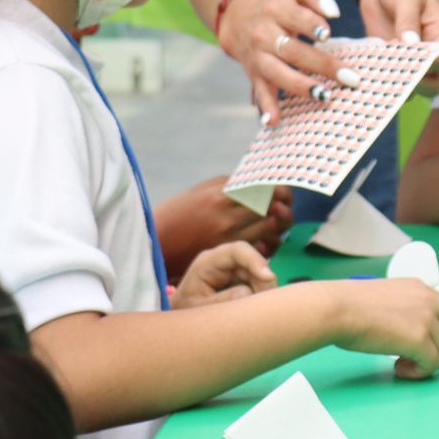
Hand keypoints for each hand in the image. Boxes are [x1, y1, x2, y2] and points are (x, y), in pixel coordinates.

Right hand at [154, 176, 293, 276]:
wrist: (156, 246)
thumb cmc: (177, 215)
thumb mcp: (201, 191)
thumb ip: (230, 186)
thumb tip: (258, 181)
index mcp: (221, 195)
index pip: (264, 188)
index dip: (279, 190)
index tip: (280, 191)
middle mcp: (228, 217)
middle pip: (273, 209)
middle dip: (283, 207)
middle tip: (282, 206)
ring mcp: (230, 238)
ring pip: (271, 230)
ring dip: (278, 226)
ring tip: (274, 223)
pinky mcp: (229, 257)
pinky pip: (262, 249)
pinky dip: (269, 244)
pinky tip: (264, 239)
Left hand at [171, 241, 277, 308]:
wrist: (179, 315)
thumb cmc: (184, 311)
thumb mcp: (199, 309)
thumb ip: (221, 300)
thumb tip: (248, 292)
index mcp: (208, 262)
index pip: (238, 250)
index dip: (255, 260)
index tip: (268, 277)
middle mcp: (224, 261)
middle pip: (253, 264)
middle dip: (263, 282)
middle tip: (264, 305)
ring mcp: (233, 269)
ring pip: (258, 274)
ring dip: (263, 290)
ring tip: (256, 311)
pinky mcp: (240, 279)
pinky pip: (257, 283)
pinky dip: (259, 295)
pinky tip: (254, 308)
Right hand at [218, 0, 345, 122]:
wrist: (240, 19)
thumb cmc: (282, 3)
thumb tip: (334, 12)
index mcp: (277, 9)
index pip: (296, 17)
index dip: (311, 25)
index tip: (328, 35)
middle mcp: (264, 34)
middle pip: (292, 50)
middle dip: (321, 65)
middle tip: (349, 78)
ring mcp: (258, 56)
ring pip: (277, 73)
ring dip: (299, 87)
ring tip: (324, 96)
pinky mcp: (253, 74)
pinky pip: (259, 91)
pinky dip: (265, 107)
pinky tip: (274, 121)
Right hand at [334, 277, 438, 378]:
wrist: (339, 309)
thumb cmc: (351, 305)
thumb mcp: (389, 298)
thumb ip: (406, 310)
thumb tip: (410, 332)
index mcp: (422, 289)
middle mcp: (430, 300)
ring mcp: (426, 319)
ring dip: (428, 365)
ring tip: (404, 365)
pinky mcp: (418, 339)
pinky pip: (431, 364)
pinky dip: (418, 372)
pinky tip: (400, 368)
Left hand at [359, 0, 438, 97]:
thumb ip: (408, 20)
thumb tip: (412, 45)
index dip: (428, 65)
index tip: (405, 57)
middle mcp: (429, 52)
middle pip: (433, 84)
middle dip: (414, 85)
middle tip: (388, 71)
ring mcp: (409, 60)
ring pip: (410, 88)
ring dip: (394, 87)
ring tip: (372, 76)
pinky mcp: (389, 61)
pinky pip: (387, 80)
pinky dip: (377, 81)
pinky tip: (360, 75)